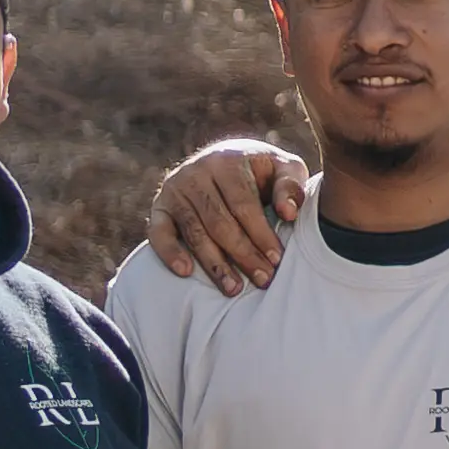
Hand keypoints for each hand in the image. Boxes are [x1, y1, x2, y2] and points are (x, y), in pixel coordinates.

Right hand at [143, 138, 311, 294]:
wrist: (225, 159)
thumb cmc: (262, 172)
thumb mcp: (283, 168)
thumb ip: (290, 186)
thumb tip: (289, 213)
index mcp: (227, 161)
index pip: (243, 204)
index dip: (260, 234)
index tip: (277, 259)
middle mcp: (196, 173)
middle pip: (219, 222)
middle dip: (243, 254)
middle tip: (263, 279)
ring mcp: (174, 190)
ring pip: (194, 232)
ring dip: (214, 263)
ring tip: (233, 288)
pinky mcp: (159, 207)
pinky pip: (158, 232)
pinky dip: (169, 252)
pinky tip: (185, 272)